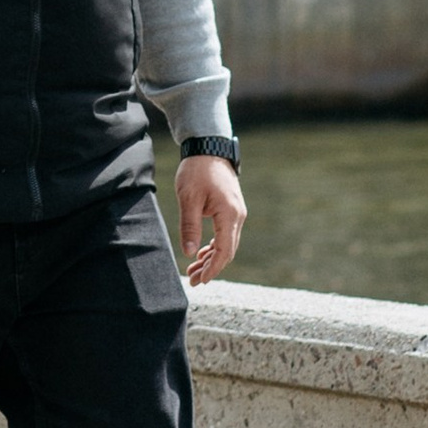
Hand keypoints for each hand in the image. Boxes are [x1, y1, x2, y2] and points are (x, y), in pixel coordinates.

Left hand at [177, 151, 245, 286]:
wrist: (208, 148)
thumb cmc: (197, 170)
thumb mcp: (188, 198)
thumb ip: (190, 226)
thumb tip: (190, 253)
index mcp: (229, 214)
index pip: (224, 251)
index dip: (212, 268)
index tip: (200, 280)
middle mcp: (238, 216)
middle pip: (228, 251)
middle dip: (211, 268)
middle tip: (193, 280)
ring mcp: (237, 212)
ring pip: (227, 243)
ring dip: (211, 258)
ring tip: (193, 270)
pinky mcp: (231, 209)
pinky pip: (226, 234)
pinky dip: (214, 246)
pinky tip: (201, 253)